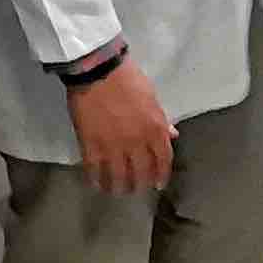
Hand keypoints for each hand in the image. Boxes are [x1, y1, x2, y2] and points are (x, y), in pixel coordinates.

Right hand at [68, 57, 177, 194]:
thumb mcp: (152, 98)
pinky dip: (97, 180)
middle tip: (137, 189)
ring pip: (119, 176)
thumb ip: (162, 120)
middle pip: (141, 173)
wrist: (99, 71)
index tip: (159, 185)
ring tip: (117, 190)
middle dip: (141, 184)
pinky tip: (97, 184)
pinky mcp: (91, 146)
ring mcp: (113, 147)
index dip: (161, 175)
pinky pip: (95, 170)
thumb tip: (171, 135)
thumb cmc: (129, 79)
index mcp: (155, 129)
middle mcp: (137, 143)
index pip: (163, 160)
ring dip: (119, 187)